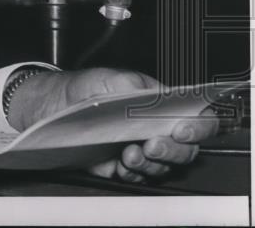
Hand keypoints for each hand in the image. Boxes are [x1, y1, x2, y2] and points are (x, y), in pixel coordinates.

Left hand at [8, 67, 218, 181]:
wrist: (55, 106)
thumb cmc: (85, 88)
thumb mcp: (112, 78)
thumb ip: (139, 87)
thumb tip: (159, 98)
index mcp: (162, 106)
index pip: (198, 119)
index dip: (199, 127)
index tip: (182, 129)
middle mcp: (157, 130)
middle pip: (185, 150)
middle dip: (171, 150)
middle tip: (151, 144)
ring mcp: (142, 150)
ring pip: (163, 167)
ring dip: (149, 163)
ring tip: (129, 153)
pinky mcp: (123, 166)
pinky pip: (137, 177)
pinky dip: (131, 173)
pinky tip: (119, 162)